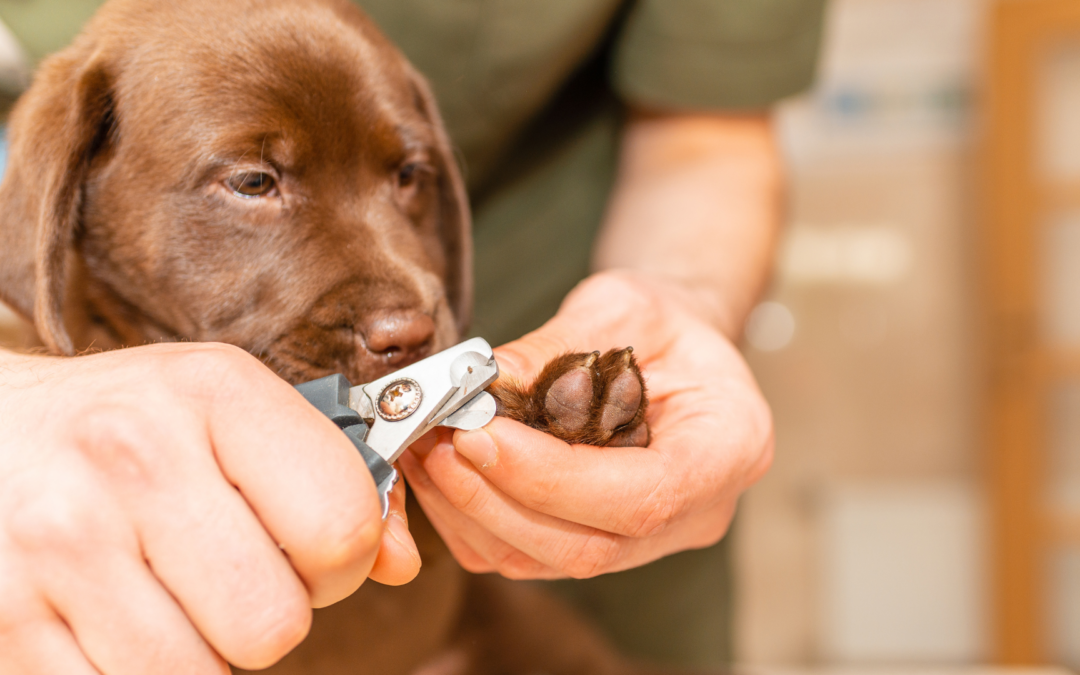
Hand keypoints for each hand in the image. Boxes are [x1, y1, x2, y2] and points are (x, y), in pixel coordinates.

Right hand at [0, 342, 419, 672]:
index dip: (342, 560)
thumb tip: (400, 564)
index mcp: (214, 392)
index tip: (310, 550)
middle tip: (233, 576)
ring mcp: (60, 542)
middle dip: (270, 615)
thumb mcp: (233, 412)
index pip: (342, 526)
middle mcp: (134, 458)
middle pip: (275, 623)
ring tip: (171, 592)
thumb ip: (333, 481)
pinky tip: (118, 618)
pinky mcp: (9, 621)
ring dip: (203, 652)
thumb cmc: (135, 424)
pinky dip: (135, 672)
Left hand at [400, 271, 772, 578]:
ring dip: (472, 512)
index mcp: (729, 449)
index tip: (480, 435)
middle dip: (498, 500)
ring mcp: (646, 541)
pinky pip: (525, 556)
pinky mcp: (597, 542)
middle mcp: (694, 513)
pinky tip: (439, 470)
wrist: (672, 347)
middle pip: (589, 547)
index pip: (642, 498)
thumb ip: (559, 346)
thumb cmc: (662, 322)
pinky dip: (471, 520)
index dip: (553, 479)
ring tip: (426, 448)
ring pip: (547, 562)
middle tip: (438, 442)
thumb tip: (482, 383)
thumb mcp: (623, 305)